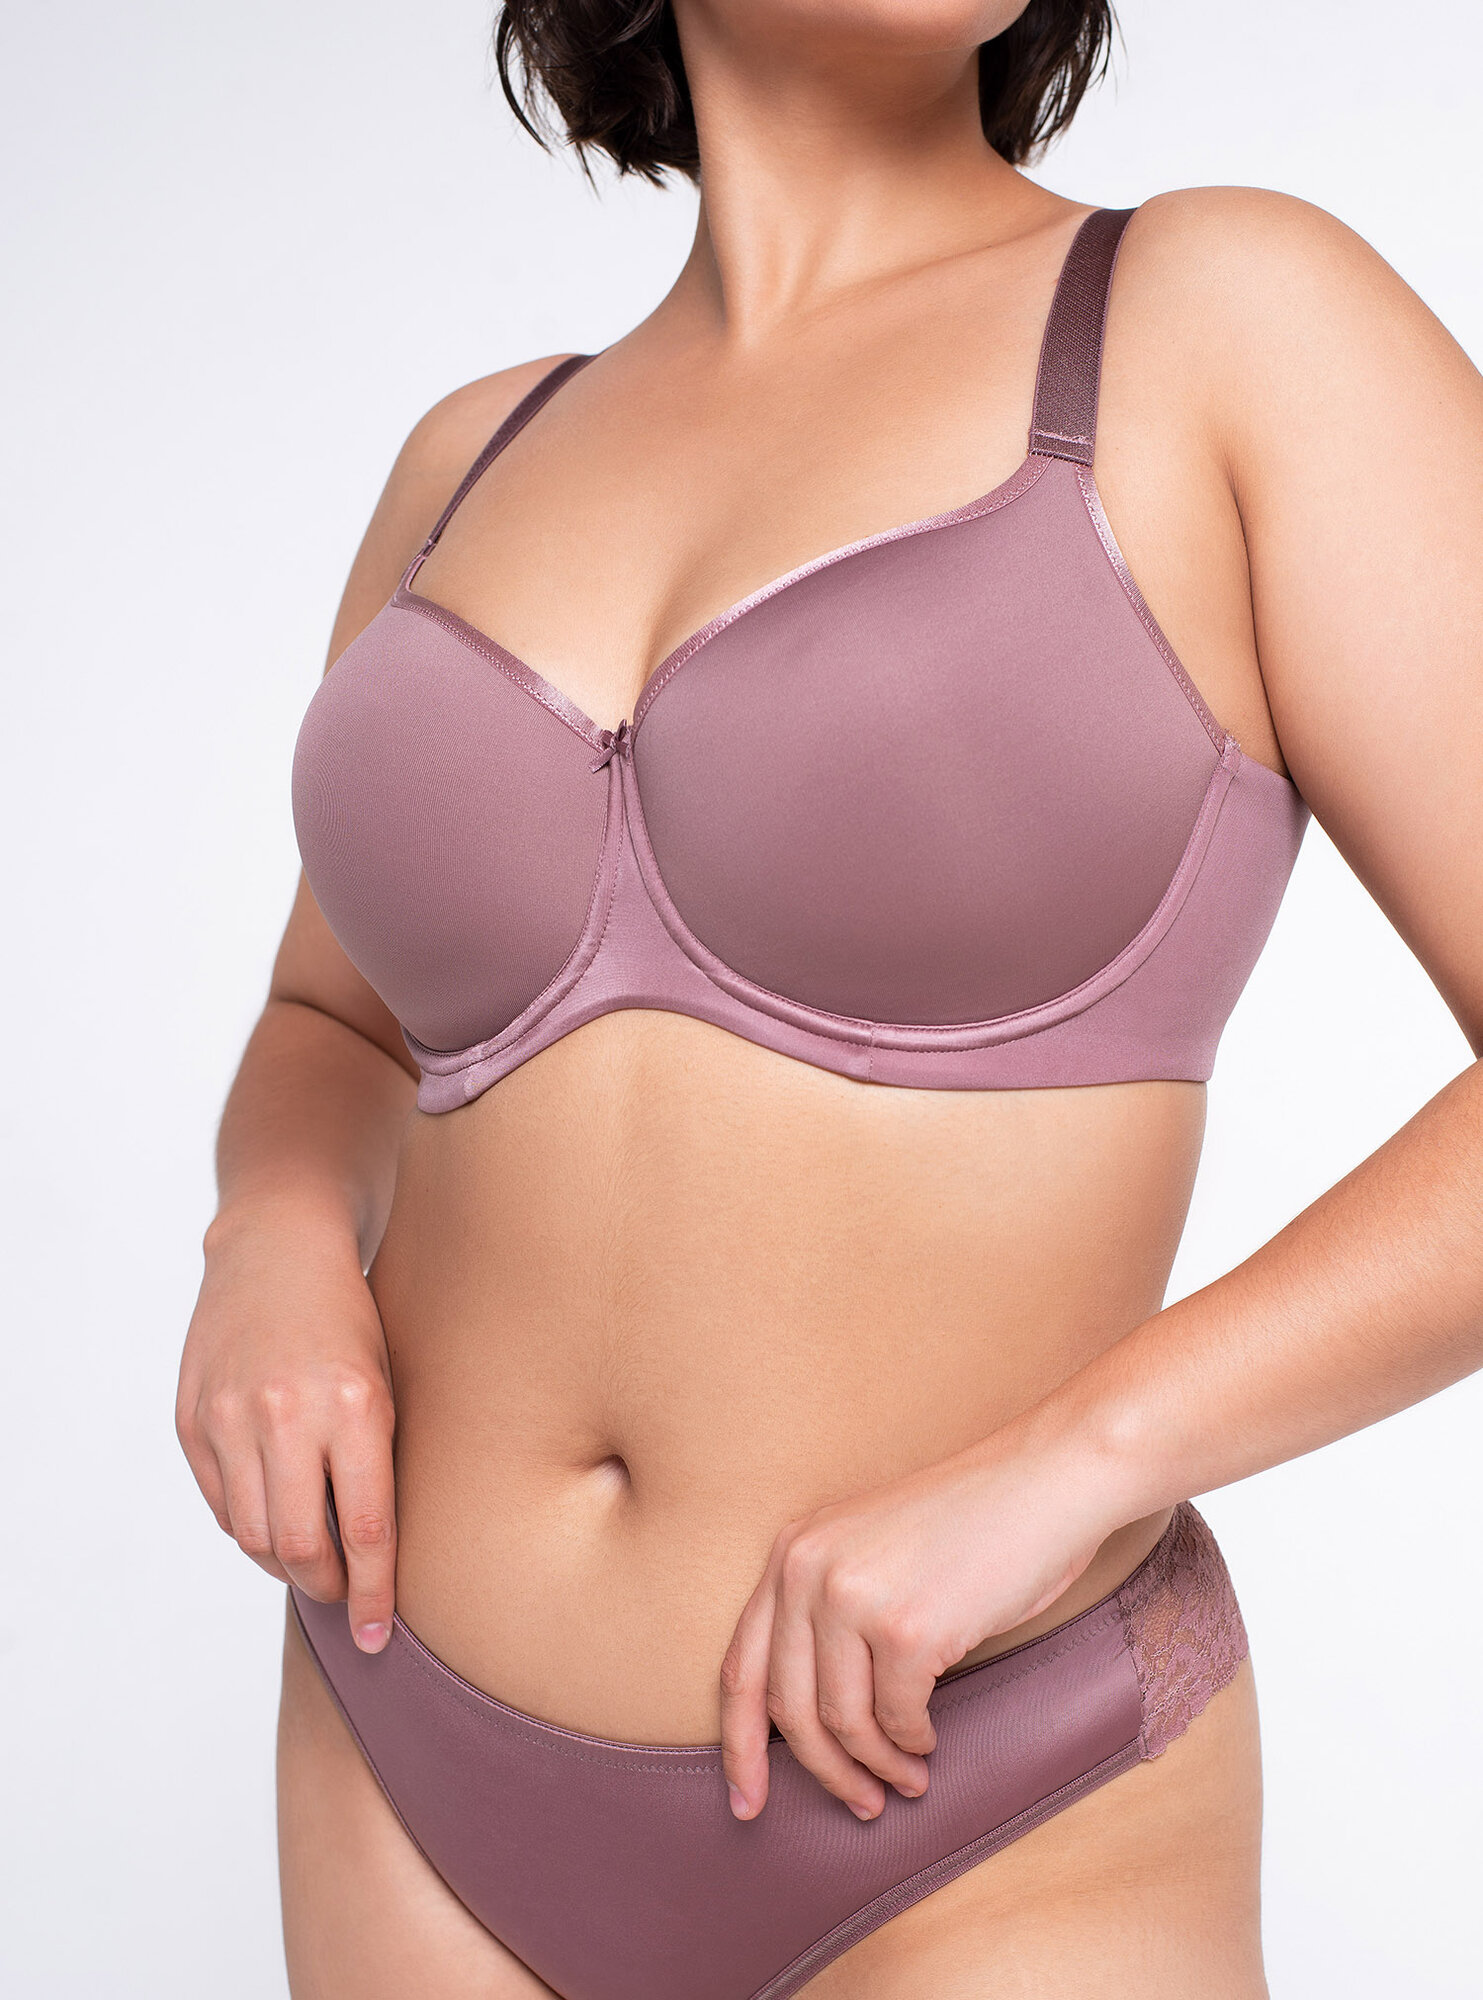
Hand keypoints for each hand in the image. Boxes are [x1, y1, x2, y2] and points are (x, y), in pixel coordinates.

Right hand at [175, 1207, 396, 1651]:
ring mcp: (230, 1416)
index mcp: (355, 1405)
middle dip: (327, 1588)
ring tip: (312, 1564)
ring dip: (285, 1564)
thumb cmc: (354, 1316)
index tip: (381, 1633)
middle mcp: (287, 1414)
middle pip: (301, 1547)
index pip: (365, 1531)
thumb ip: (378, 1461)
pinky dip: (248, 1526)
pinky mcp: (193, 1418)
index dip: (374, 1593)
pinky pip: (220, 1503)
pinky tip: (275, 1522)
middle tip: (345, 1597)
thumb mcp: (389, 1381)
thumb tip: (375, 1559)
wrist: (280, 1246)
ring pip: (252, 1535)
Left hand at [718, 1423, 1123, 1820]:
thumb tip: (805, 1724)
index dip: (739, 1745)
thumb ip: (823, 1613)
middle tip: (859, 1803)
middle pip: (788, 1709)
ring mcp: (854, 1598)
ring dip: (875, 1767)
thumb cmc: (966, 1525)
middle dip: (823, 1772)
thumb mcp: (866, 1551)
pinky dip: (913, 1744)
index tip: (746, 1802)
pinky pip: (897, 1719)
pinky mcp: (906, 1629)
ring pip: (842, 1724)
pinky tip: (928, 1743)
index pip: (741, 1667)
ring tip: (905, 1780)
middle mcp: (807, 1570)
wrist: (1041, 1483)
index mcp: (791, 1551)